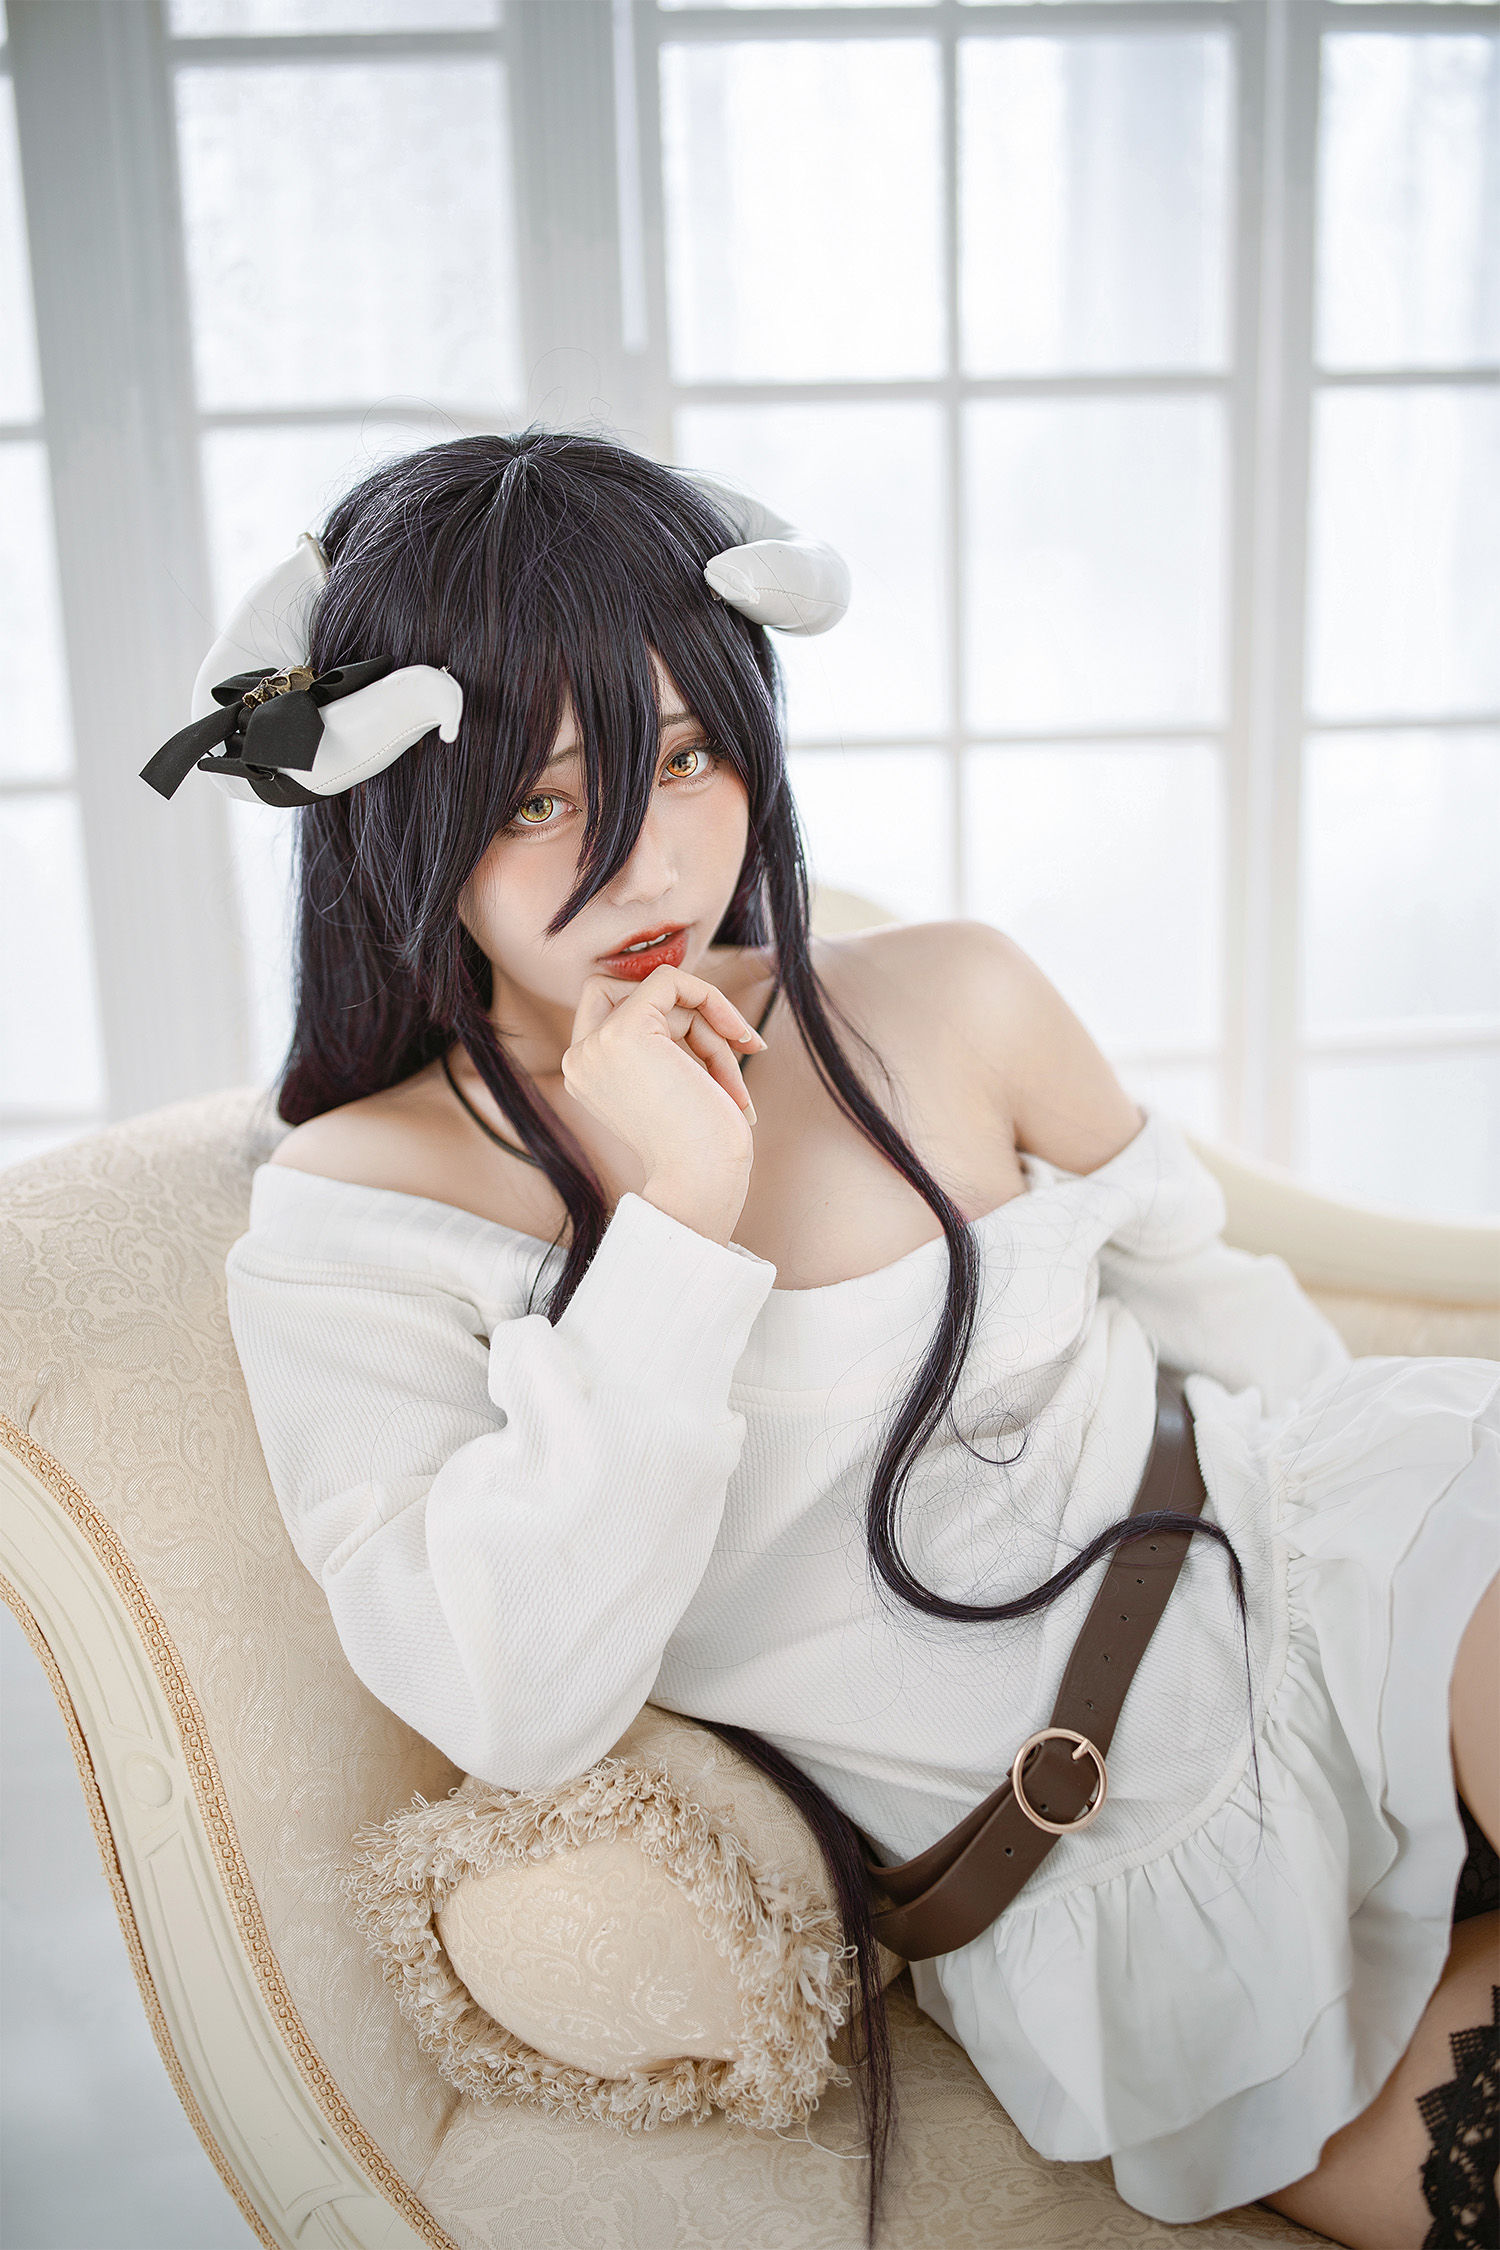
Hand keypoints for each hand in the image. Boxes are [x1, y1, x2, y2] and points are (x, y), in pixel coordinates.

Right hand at [560, 966, 767, 1241]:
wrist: (702, 1181)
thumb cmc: (702, 1148)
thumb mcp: (675, 1085)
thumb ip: (666, 1043)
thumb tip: (691, 993)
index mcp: (587, 1074)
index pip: (618, 1010)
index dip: (672, 1018)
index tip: (722, 1045)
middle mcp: (580, 1058)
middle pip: (635, 994)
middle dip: (690, 1015)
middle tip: (735, 1047)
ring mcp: (596, 1044)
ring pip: (664, 994)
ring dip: (714, 1031)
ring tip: (735, 1083)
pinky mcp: (624, 1031)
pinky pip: (670, 979)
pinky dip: (712, 998)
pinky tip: (741, 1037)